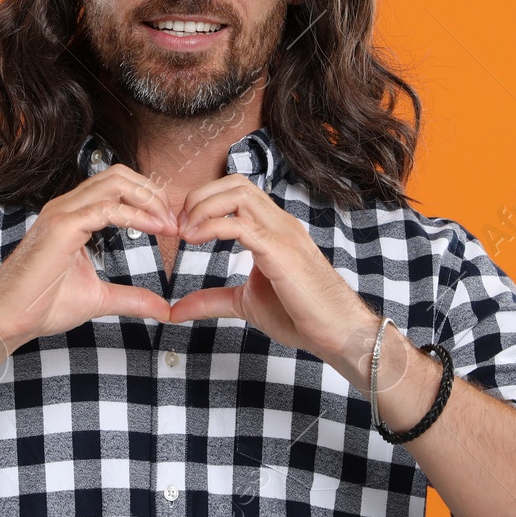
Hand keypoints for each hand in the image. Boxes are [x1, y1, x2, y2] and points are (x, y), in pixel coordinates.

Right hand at [0, 164, 180, 350]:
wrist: (10, 319)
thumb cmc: (43, 305)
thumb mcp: (99, 299)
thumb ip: (132, 298)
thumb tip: (163, 308)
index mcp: (73, 215)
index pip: (117, 186)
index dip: (148, 198)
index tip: (170, 224)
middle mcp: (67, 206)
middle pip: (119, 175)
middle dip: (153, 193)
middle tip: (173, 221)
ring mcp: (62, 213)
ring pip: (115, 182)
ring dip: (148, 200)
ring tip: (167, 224)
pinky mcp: (62, 226)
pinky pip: (106, 208)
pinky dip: (136, 216)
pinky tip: (154, 230)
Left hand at [166, 175, 379, 366]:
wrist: (338, 333)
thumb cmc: (300, 316)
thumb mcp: (246, 304)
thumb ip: (212, 300)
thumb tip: (177, 310)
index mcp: (273, 229)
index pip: (236, 192)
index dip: (203, 201)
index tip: (182, 228)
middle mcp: (279, 223)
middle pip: (235, 183)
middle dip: (199, 197)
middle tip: (178, 227)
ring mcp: (282, 233)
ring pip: (239, 193)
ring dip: (203, 206)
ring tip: (185, 232)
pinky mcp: (280, 251)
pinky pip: (241, 224)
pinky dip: (211, 226)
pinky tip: (196, 240)